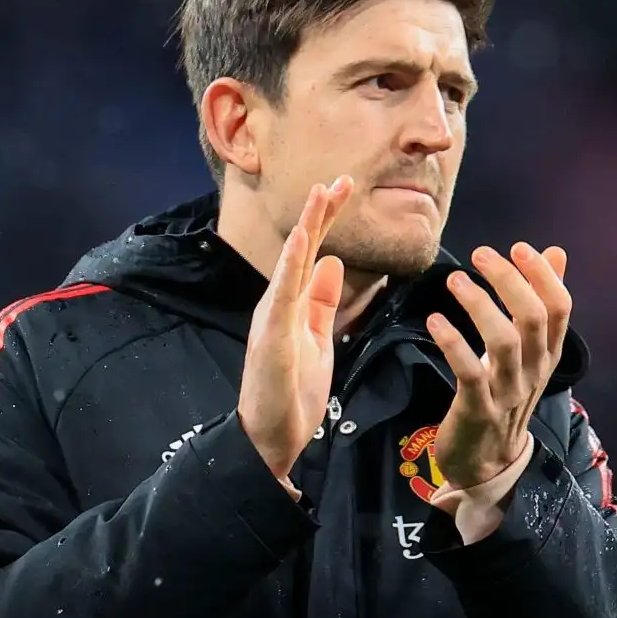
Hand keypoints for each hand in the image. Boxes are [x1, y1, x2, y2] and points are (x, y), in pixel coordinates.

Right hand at [237, 177, 352, 480]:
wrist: (272, 439)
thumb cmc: (292, 394)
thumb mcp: (318, 339)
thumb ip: (323, 303)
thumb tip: (333, 263)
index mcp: (291, 304)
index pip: (311, 253)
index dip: (326, 220)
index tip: (345, 187)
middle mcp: (278, 304)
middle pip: (302, 249)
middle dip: (321, 212)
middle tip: (342, 178)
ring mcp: (272, 318)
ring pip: (291, 263)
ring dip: (306, 227)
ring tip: (321, 193)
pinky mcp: (272, 337)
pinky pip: (282, 296)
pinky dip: (291, 266)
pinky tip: (301, 241)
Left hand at [428, 243, 570, 493]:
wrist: (487, 463)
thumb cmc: (504, 397)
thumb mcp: (528, 353)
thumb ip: (541, 303)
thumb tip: (556, 253)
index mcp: (547, 355)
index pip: (560, 309)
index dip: (543, 275)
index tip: (519, 248)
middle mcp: (533, 371)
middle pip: (532, 318)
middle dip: (509, 281)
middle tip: (481, 254)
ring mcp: (507, 392)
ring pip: (503, 341)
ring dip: (479, 305)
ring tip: (455, 280)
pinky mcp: (477, 408)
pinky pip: (468, 371)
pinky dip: (452, 342)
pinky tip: (435, 320)